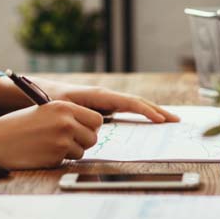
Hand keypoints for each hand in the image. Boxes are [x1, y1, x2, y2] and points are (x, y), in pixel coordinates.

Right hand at [0, 101, 102, 168]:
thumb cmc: (17, 124)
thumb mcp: (43, 110)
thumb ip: (66, 115)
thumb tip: (89, 125)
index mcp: (64, 106)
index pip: (96, 119)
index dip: (90, 126)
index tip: (83, 129)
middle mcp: (66, 123)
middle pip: (93, 137)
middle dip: (83, 141)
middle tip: (68, 140)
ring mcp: (61, 141)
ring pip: (82, 151)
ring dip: (70, 151)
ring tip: (50, 144)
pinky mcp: (55, 158)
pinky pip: (67, 160)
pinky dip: (58, 159)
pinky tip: (43, 152)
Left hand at [32, 78, 179, 122]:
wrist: (43, 94)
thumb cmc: (52, 101)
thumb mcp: (65, 108)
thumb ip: (79, 115)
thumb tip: (97, 124)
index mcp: (99, 95)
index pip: (128, 102)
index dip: (145, 111)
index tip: (160, 119)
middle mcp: (106, 96)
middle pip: (137, 102)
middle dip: (157, 110)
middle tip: (176, 120)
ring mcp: (107, 101)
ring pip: (135, 105)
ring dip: (153, 111)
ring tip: (170, 119)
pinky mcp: (105, 106)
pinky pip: (128, 110)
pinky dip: (142, 113)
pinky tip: (152, 120)